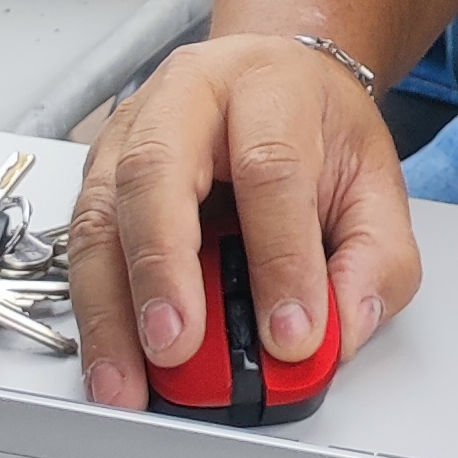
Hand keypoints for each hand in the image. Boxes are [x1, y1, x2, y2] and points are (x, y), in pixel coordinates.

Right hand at [67, 33, 418, 411]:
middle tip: (177, 347)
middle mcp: (187, 96)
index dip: (281, 258)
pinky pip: (82, 242)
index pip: (269, 167)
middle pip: (155, 171)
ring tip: (129, 379)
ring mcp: (130, 132)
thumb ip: (376, 258)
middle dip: (162, 268)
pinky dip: (95, 311)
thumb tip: (342, 329)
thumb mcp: (376, 182)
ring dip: (110, 307)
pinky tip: (112, 362)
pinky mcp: (100, 175)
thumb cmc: (316, 127)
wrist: (276, 77)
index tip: (292, 335)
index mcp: (268, 85)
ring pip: (101, 213)